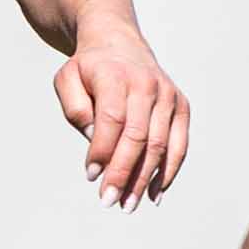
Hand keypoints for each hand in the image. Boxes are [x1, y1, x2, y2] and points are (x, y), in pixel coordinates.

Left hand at [49, 21, 193, 209]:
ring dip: (144, 179)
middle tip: (108, 201)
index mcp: (116, 75)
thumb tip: (96, 140)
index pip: (112, 118)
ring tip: (128, 205)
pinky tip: (152, 194)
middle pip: (138, 136)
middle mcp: (147, 84)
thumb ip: (75, 108)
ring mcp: (168, 96)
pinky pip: (179, 145)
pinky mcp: (181, 107)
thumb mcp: (67, 79)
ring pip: (160, 144)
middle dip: (123, 172)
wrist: (120, 43)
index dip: (103, 150)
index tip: (91, 176)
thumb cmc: (89, 70)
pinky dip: (168, 172)